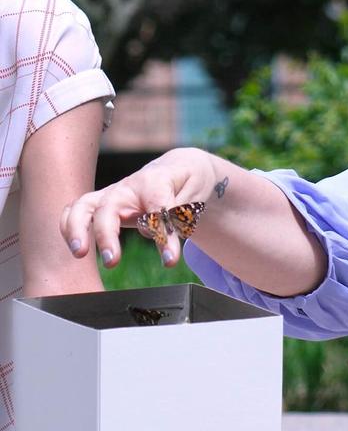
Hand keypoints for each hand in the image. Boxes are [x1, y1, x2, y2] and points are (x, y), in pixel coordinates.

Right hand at [60, 147, 215, 268]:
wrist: (178, 168)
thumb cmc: (188, 182)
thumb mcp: (196, 195)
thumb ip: (178, 214)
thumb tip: (155, 235)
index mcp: (156, 181)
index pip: (156, 210)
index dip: (162, 235)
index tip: (170, 260)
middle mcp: (128, 187)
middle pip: (108, 207)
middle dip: (106, 235)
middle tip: (112, 262)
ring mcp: (112, 194)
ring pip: (84, 206)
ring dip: (77, 229)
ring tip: (80, 253)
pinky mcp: (103, 203)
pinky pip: (76, 210)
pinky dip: (68, 225)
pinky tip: (74, 246)